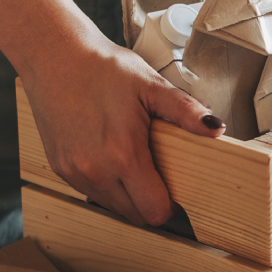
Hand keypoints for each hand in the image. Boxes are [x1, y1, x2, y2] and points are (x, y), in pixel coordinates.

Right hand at [21, 37, 223, 226]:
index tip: (178, 190)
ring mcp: (74, 173)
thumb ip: (185, 111)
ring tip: (135, 163)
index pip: (154, 211)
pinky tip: (110, 157)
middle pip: (135, 215)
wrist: (54, 55)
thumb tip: (217, 129)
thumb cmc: (103, 67)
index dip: (171, 206)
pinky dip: (106, 185)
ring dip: (128, 196)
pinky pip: (91, 192)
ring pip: (112, 207)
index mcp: (122, 156)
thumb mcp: (150, 85)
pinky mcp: (60, 168)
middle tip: (160, 175)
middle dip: (151, 202)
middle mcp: (95, 172)